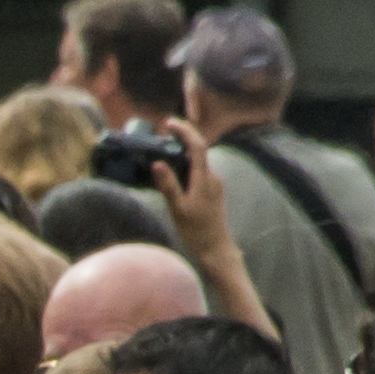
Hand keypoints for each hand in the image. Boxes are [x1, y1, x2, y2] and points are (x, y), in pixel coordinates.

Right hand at [159, 130, 238, 264]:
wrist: (216, 249)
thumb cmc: (197, 232)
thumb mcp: (178, 210)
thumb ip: (168, 185)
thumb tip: (157, 164)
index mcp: (204, 179)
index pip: (197, 145)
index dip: (184, 131)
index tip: (168, 123)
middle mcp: (212, 177)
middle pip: (198, 150)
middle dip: (182, 140)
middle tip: (162, 137)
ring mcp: (214, 185)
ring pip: (198, 163)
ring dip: (182, 156)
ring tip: (164, 157)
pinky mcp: (213, 192)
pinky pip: (199, 173)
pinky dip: (186, 169)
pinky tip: (175, 178)